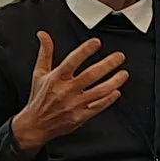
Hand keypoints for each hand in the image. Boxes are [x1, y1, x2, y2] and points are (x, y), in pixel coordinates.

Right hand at [12, 31, 128, 155]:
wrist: (36, 125)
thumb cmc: (39, 98)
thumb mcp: (39, 73)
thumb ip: (45, 52)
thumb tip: (43, 35)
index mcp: (57, 78)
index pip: (72, 61)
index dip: (85, 50)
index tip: (96, 43)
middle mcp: (67, 90)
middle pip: (90, 75)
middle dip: (107, 65)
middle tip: (119, 57)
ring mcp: (75, 104)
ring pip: (99, 91)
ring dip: (114, 82)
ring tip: (123, 74)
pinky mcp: (80, 116)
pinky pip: (98, 107)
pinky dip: (109, 99)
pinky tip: (116, 92)